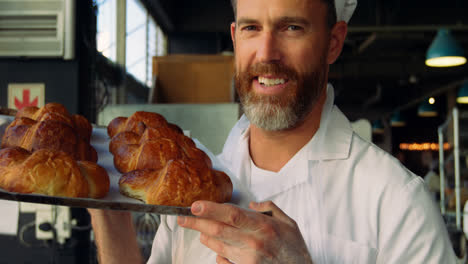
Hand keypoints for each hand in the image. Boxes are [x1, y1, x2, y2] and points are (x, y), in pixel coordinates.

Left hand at [177, 200, 312, 263]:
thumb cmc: (295, 248)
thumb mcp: (289, 222)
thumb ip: (269, 208)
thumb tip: (251, 204)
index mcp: (264, 226)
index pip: (231, 214)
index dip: (210, 209)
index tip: (195, 205)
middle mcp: (254, 243)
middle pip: (218, 230)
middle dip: (196, 223)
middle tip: (182, 218)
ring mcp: (249, 260)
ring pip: (218, 246)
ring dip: (205, 237)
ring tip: (199, 231)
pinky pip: (224, 262)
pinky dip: (218, 254)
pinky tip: (217, 248)